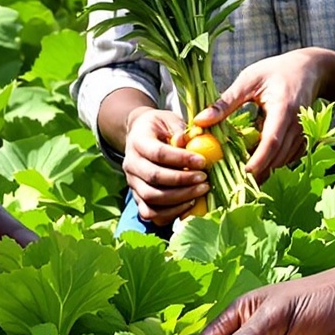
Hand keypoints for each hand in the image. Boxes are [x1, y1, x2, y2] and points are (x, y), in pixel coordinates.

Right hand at [122, 106, 207, 226]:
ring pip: (151, 199)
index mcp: (138, 141)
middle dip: (183, 181)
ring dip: (179, 199)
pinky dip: (170, 213)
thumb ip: (179, 130)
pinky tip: (188, 204)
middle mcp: (130, 164)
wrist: (140, 135)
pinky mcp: (137, 198)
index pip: (158, 153)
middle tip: (204, 179)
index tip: (202, 161)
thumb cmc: (160, 127)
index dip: (181, 159)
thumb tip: (187, 140)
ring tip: (200, 191)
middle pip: (154, 178)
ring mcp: (132, 183)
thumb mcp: (169, 120)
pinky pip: (150, 213)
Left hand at [197, 49, 328, 180]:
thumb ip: (226, 102)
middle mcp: (296, 125)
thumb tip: (200, 120)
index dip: (258, 160)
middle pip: (277, 157)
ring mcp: (301, 134)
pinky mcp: (302, 140)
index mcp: (283, 109)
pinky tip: (255, 159)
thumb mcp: (248, 80)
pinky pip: (286, 159)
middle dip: (257, 171)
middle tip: (231, 179)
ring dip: (263, 168)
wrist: (309, 71)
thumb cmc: (276, 71)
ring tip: (239, 170)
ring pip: (282, 161)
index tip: (243, 173)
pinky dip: (272, 163)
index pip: (272, 141)